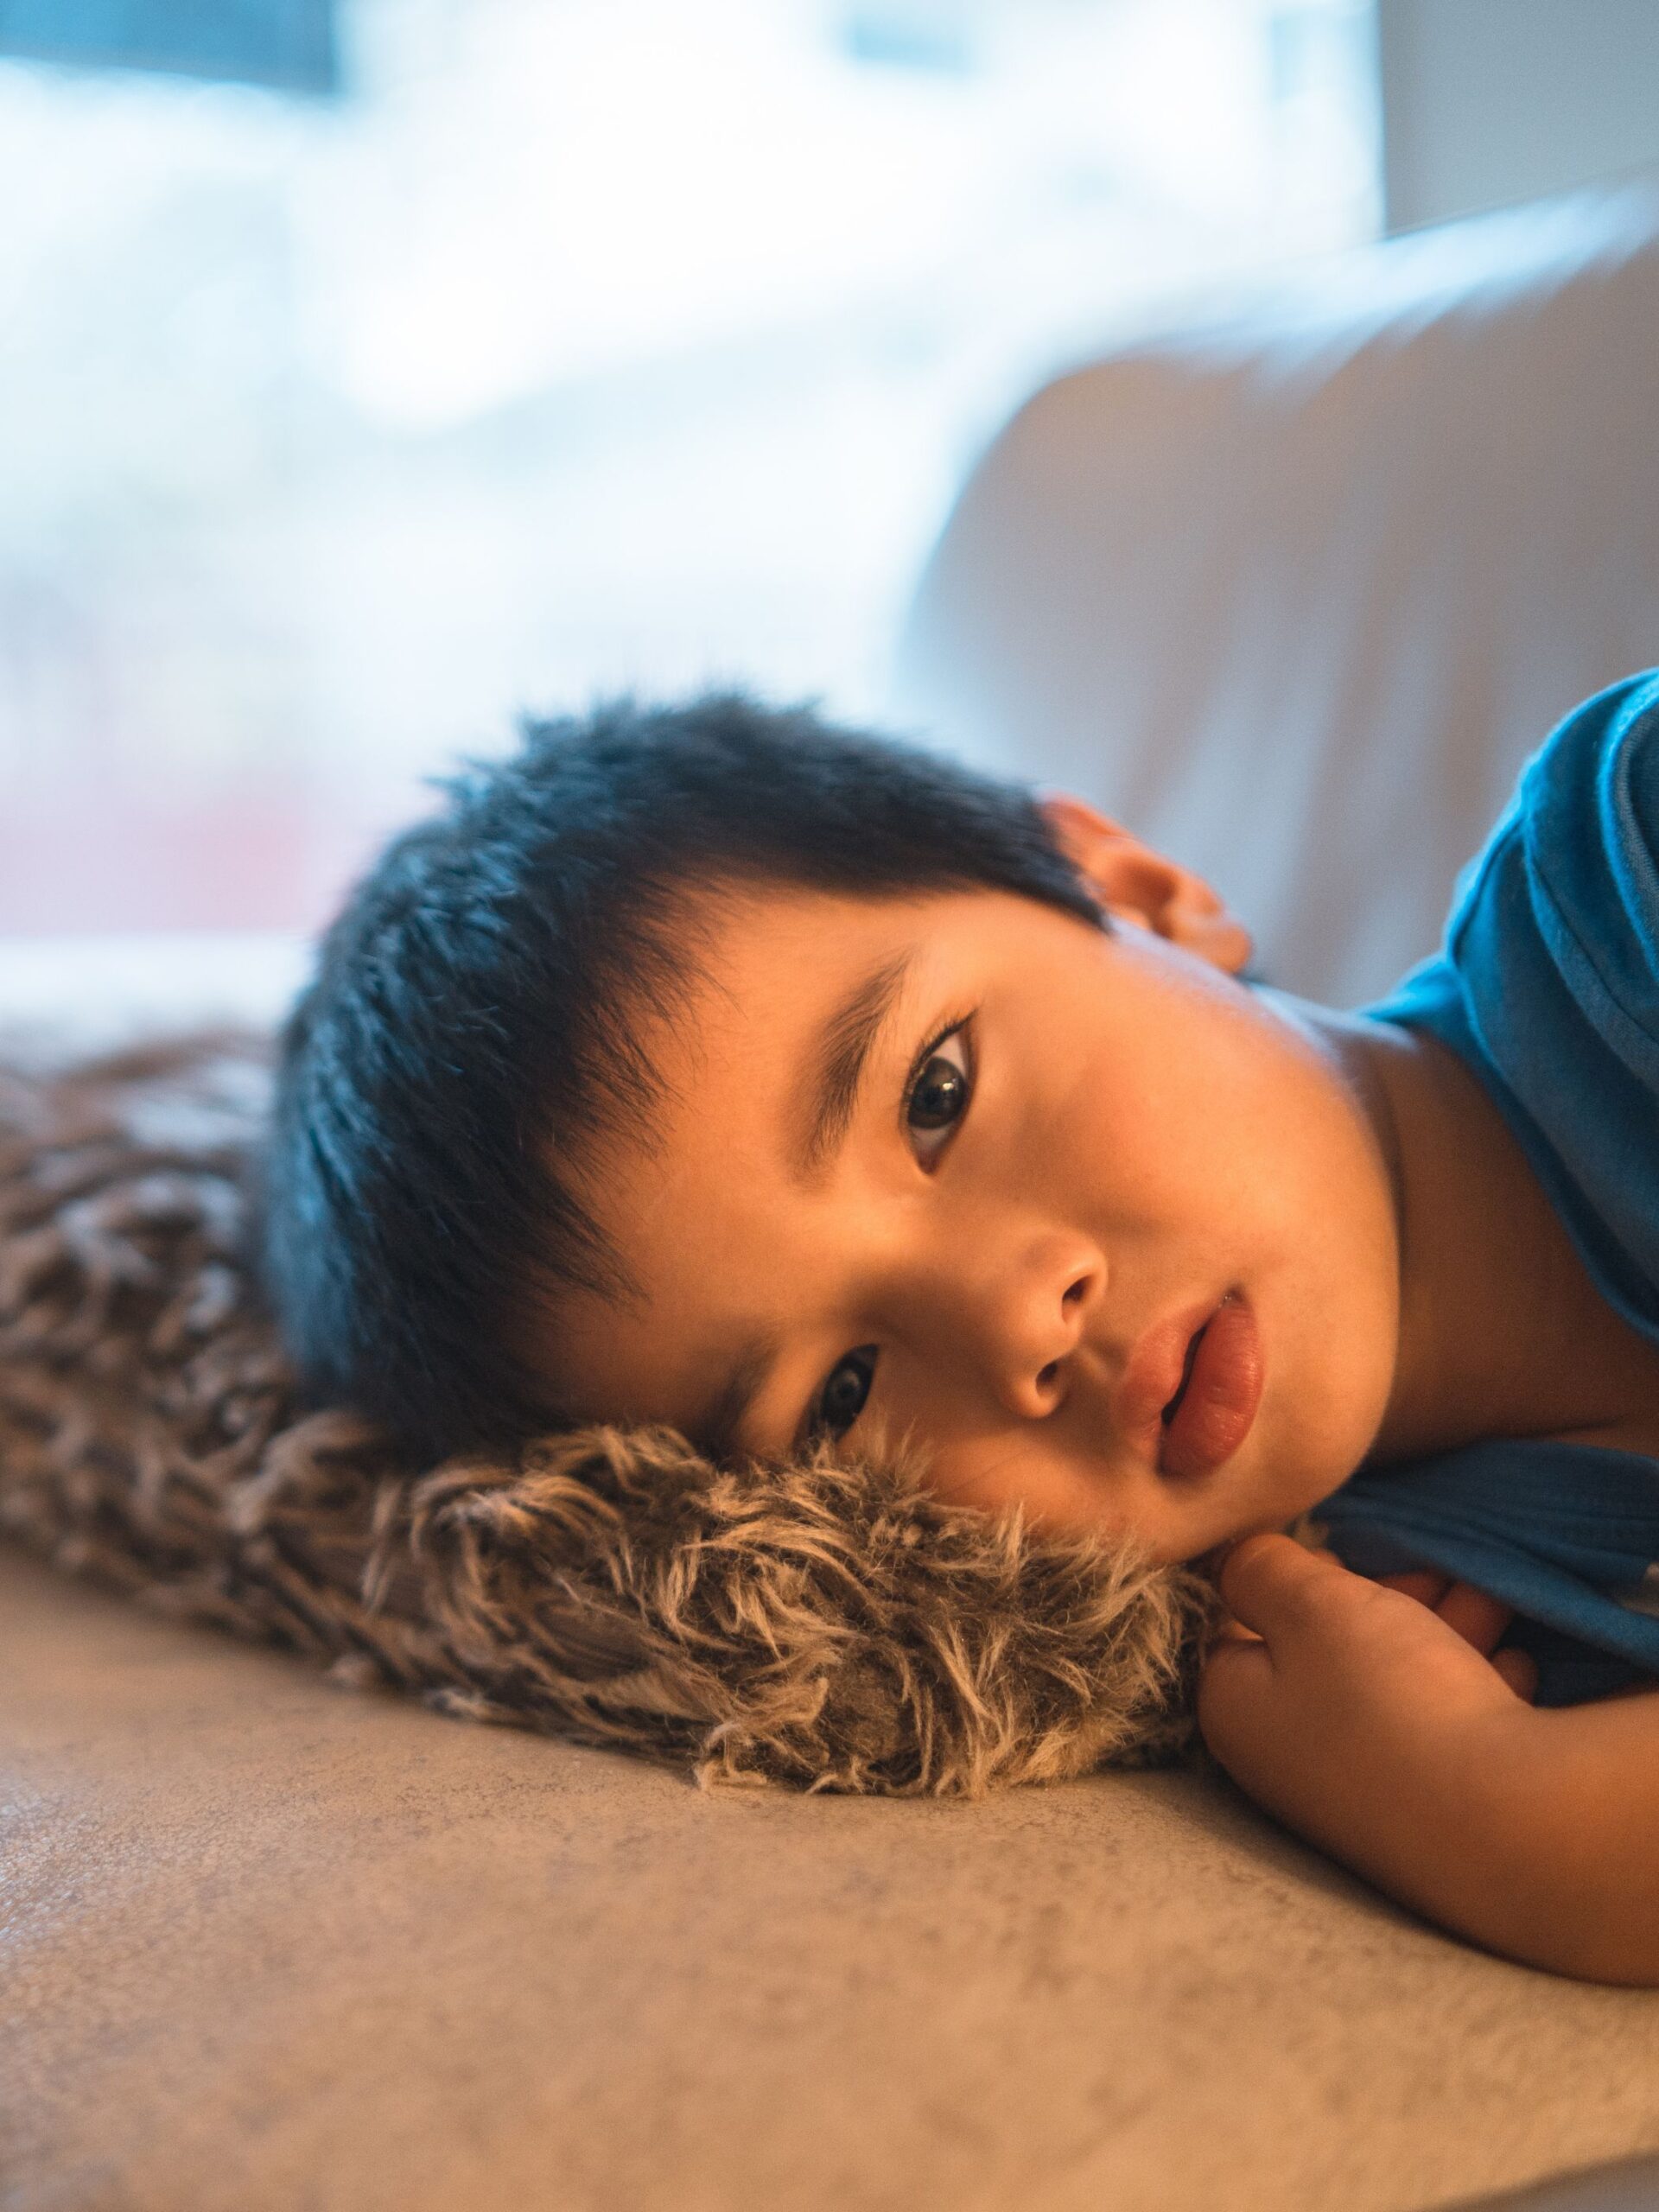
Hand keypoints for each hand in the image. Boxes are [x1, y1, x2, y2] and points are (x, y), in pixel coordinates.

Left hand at [1197, 1534, 1543, 1918]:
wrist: (1505, 1827)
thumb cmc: (1387, 1699)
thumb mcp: (1311, 1605)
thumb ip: (1262, 1569)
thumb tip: (1231, 1564)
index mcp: (1237, 1713)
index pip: (1236, 1629)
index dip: (1286, 1583)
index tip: (1338, 1558)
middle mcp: (1285, 1765)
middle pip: (1321, 1656)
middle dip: (1378, 1601)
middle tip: (1431, 1570)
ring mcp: (1359, 1798)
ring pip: (1390, 1688)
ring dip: (1439, 1632)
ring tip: (1490, 1600)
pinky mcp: (1428, 1817)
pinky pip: (1441, 1735)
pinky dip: (1471, 1690)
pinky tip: (1513, 1666)